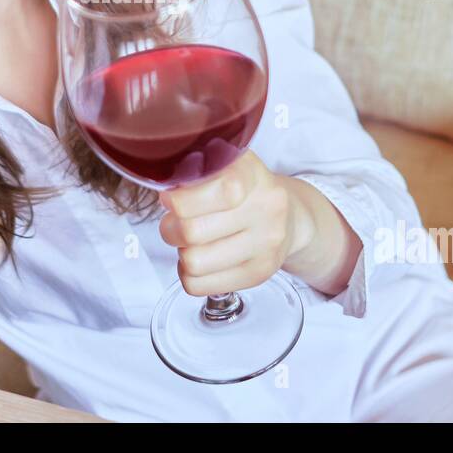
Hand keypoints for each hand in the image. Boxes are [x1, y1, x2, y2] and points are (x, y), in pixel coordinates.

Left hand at [157, 148, 316, 295]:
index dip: (182, 198)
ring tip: (190, 242)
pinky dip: (188, 274)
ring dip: (181, 253)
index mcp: (253, 174)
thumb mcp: (226, 167)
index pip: (220, 190)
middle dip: (171, 228)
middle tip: (174, 222)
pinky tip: (200, 258)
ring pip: (193, 262)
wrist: (290, 218)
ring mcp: (266, 244)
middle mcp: (266, 208)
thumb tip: (163, 192)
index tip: (170, 199)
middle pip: (193, 231)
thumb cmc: (244, 192)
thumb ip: (196, 172)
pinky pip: (199, 285)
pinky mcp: (259, 274)